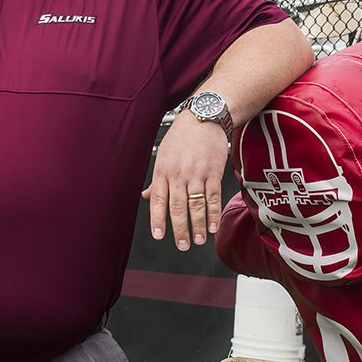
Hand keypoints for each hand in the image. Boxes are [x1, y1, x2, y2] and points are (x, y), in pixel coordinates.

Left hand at [142, 113, 228, 249]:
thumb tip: (148, 197)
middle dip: (180, 229)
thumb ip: (157, 179)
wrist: (204, 117)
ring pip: (196, 205)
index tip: (159, 236)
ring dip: (198, 226)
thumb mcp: (163, 154)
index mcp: (163, 171)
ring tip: (198, 240)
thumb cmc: (182, 136)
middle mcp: (178, 174)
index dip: (158, 220)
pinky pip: (212, 197)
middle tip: (182, 245)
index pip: (159, 201)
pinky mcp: (213, 172)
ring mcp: (196, 174)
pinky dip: (213, 214)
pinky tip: (213, 226)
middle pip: (177, 207)